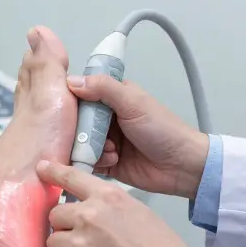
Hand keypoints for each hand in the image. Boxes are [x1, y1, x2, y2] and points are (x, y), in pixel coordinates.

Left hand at [36, 161, 187, 246]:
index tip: (42, 169)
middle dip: (66, 226)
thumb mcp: (139, 213)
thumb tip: (89, 211)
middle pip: (56, 215)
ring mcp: (78, 245)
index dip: (53, 172)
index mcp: (108, 198)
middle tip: (84, 239)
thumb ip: (109, 207)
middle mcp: (88, 216)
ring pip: (54, 241)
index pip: (71, 177)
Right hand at [66, 74, 209, 198]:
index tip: (62, 110)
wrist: (183, 166)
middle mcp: (107, 118)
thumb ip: (103, 89)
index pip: (82, 94)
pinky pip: (88, 162)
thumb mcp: (133, 103)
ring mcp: (107, 141)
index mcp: (114, 97)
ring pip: (80, 143)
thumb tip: (70, 80)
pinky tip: (112, 161)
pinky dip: (96, 161)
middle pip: (77, 122)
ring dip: (91, 147)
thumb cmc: (161, 129)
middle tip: (87, 136)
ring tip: (110, 150)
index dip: (71, 101)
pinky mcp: (107, 163)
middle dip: (80, 130)